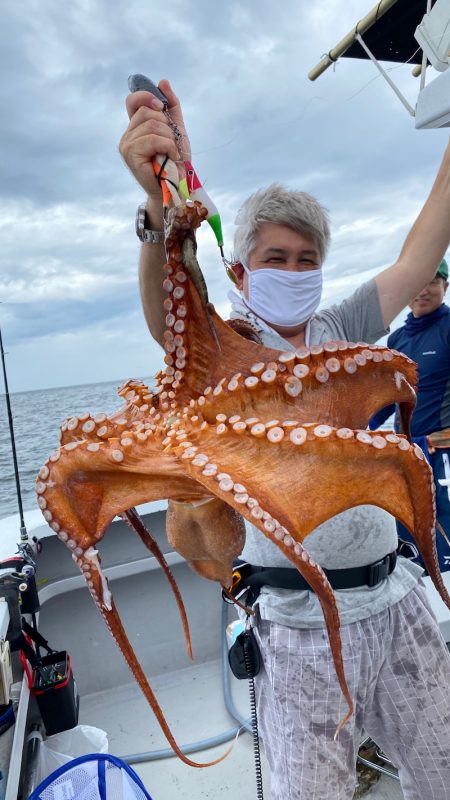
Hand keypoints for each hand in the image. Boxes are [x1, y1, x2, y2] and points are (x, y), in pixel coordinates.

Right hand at [119, 79, 190, 199]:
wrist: (175, 186)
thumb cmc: (174, 160)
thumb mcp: (176, 128)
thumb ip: (171, 106)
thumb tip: (163, 81)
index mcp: (135, 126)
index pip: (133, 100)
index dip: (147, 97)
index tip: (161, 107)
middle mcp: (127, 134)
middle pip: (148, 111)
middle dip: (167, 126)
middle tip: (171, 143)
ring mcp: (126, 145)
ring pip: (152, 125)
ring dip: (170, 139)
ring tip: (171, 153)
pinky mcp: (130, 155)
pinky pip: (153, 139)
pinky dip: (168, 147)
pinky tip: (170, 158)